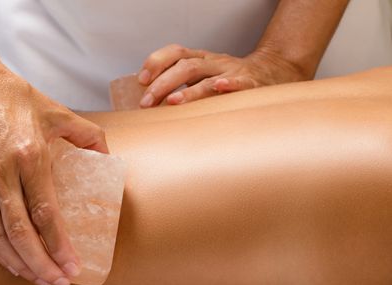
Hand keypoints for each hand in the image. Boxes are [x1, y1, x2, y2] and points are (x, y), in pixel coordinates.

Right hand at [0, 46, 107, 284]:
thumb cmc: (8, 93)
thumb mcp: (54, 109)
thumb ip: (87, 134)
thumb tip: (106, 157)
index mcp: (29, 156)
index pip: (46, 214)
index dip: (59, 245)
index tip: (73, 266)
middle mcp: (0, 173)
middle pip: (21, 233)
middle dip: (41, 264)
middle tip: (58, 281)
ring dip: (18, 262)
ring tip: (37, 278)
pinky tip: (9, 258)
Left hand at [137, 44, 308, 106]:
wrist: (273, 71)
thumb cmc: (231, 79)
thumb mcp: (205, 76)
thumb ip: (183, 85)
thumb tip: (152, 102)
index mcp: (201, 59)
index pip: (175, 52)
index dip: (156, 62)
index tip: (141, 80)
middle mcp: (214, 62)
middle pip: (185, 66)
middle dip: (163, 83)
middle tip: (147, 102)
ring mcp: (231, 72)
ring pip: (206, 77)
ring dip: (187, 91)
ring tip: (172, 102)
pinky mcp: (250, 83)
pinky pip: (239, 83)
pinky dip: (229, 85)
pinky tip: (219, 88)